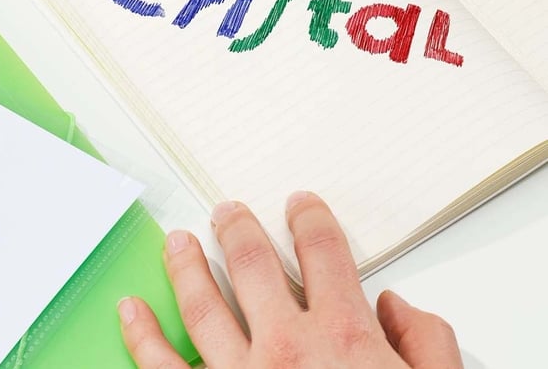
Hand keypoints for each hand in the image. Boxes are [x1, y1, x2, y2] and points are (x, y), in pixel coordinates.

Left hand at [118, 193, 461, 367]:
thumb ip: (427, 345)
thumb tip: (400, 307)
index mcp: (344, 340)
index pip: (323, 254)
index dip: (311, 221)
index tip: (301, 207)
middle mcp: (286, 349)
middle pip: (252, 263)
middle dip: (238, 230)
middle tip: (226, 213)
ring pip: (202, 302)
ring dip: (186, 265)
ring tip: (178, 241)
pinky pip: (161, 366)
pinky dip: (141, 334)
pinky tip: (131, 311)